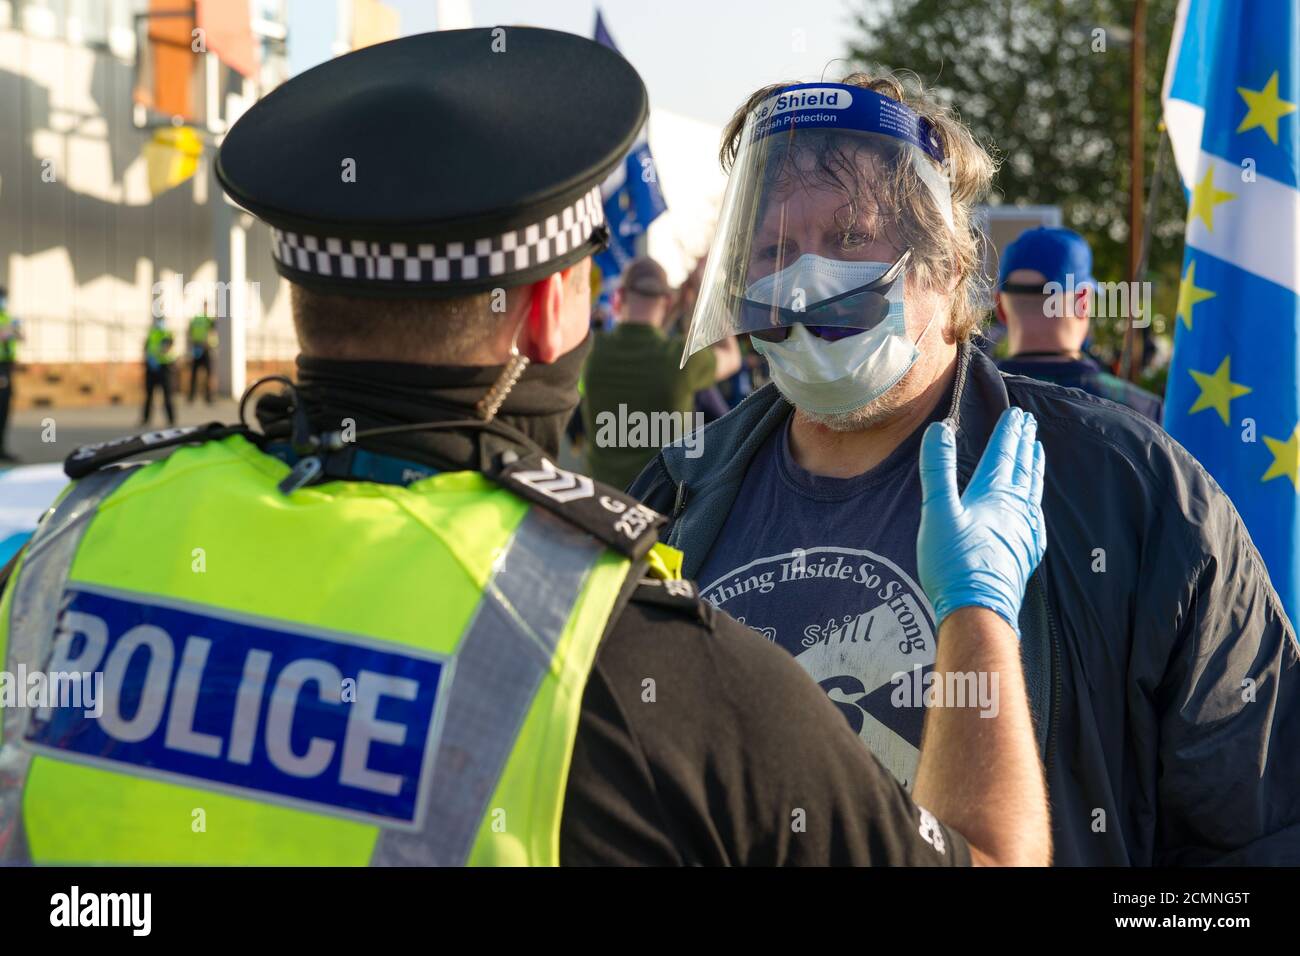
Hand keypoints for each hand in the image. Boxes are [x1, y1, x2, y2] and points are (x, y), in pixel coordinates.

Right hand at [917, 407, 1046, 635]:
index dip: (1009, 432)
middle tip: (1030, 423)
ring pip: (1033, 490)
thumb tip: (940, 428)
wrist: (978, 610)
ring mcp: (1024, 531)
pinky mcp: (1025, 552)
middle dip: (1025, 444)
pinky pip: (1036, 516)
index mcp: (994, 495)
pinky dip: (1035, 500)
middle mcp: (1015, 509)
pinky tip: (1034, 505)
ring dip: (1034, 467)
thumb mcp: (937, 511)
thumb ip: (937, 469)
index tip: (1017, 413)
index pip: (1004, 454)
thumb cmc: (953, 562)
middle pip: (1023, 468)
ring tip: (1037, 452)